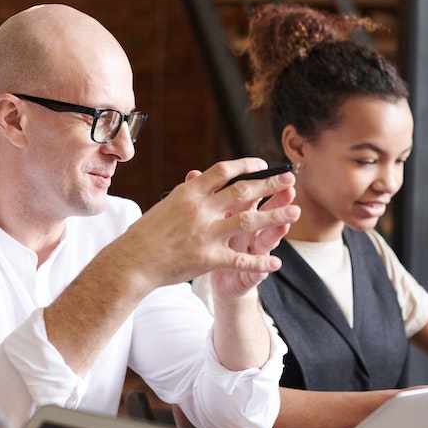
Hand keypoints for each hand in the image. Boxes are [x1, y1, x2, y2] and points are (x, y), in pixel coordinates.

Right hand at [130, 158, 298, 294]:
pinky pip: (241, 260)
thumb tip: (199, 179)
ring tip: (295, 212)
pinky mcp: (208, 258)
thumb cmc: (144, 235)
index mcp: (189, 192)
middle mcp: (200, 209)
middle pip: (243, 191)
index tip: (262, 165)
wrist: (132, 262)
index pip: (224, 171)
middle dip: (271, 185)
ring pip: (249, 221)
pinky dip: (260, 262)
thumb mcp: (165, 205)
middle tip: (289, 179)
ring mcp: (205, 233)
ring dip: (275, 216)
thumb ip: (188, 193)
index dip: (247, 165)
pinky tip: (276, 262)